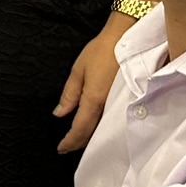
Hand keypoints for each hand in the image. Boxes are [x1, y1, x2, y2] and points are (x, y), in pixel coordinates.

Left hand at [54, 15, 127, 151]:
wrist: (127, 37)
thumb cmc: (101, 51)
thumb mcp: (78, 70)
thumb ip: (69, 94)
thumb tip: (59, 114)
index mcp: (94, 98)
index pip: (80, 128)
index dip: (70, 141)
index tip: (61, 149)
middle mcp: (108, 105)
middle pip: (92, 132)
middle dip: (79, 142)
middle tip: (67, 147)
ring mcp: (119, 104)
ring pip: (103, 128)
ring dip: (91, 136)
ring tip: (79, 140)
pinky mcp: (126, 100)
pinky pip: (112, 119)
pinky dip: (102, 127)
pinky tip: (97, 127)